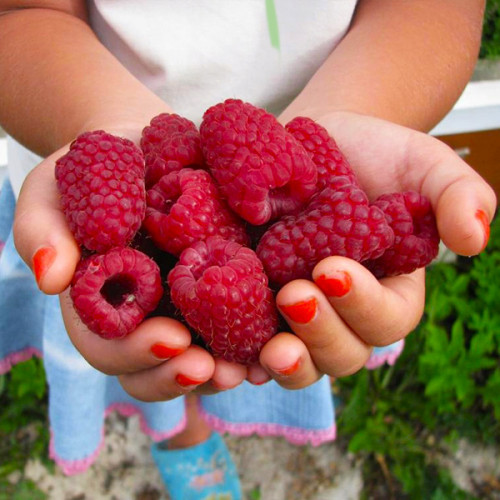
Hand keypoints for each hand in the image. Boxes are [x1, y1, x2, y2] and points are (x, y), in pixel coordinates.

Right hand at [13, 133, 248, 401]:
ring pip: (201, 357)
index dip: (135, 354)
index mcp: (103, 305)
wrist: (148, 145)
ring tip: (247, 367)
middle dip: (181, 374)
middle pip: (156, 366)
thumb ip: (42, 230)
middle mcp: (146, 315)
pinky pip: (240, 323)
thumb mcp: (56, 190)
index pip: (109, 347)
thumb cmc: (95, 169)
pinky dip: (256, 337)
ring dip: (224, 369)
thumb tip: (49, 277)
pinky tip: (277, 340)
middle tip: (210, 367)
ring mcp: (186, 306)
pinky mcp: (223, 286)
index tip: (170, 340)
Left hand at [258, 111, 496, 388]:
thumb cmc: (369, 155)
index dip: (362, 305)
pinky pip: (244, 344)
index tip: (333, 269)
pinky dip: (234, 355)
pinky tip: (218, 352)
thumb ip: (455, 194)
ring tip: (262, 348)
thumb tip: (475, 238)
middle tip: (293, 296)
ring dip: (280, 362)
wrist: (306, 145)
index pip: (385, 319)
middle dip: (319, 334)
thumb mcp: (420, 164)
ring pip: (294, 361)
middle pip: (340, 353)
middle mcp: (340, 315)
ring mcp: (293, 316)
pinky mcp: (251, 306)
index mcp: (385, 292)